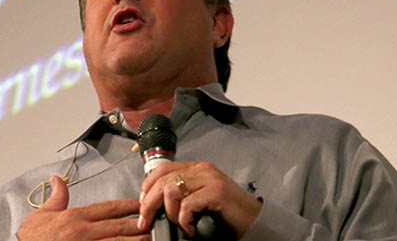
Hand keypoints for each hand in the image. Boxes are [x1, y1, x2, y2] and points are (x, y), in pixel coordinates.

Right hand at [17, 176, 148, 240]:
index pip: (108, 208)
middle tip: (155, 220)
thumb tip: (58, 180)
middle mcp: (83, 232)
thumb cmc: (32, 238)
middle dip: (138, 223)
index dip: (128, 205)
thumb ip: (56, 197)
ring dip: (134, 240)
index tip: (142, 202)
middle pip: (117, 225)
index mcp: (75, 217)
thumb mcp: (42, 214)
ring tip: (150, 238)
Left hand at [138, 162, 261, 237]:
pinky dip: (185, 220)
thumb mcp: (200, 196)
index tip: (142, 205)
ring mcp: (209, 179)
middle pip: (162, 181)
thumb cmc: (226, 211)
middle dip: (149, 204)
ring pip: (171, 191)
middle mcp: (202, 169)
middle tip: (147, 221)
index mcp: (196, 168)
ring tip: (180, 224)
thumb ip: (183, 193)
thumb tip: (155, 203)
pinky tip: (192, 228)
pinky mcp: (216, 192)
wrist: (254, 219)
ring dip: (170, 213)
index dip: (147, 187)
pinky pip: (188, 205)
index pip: (161, 169)